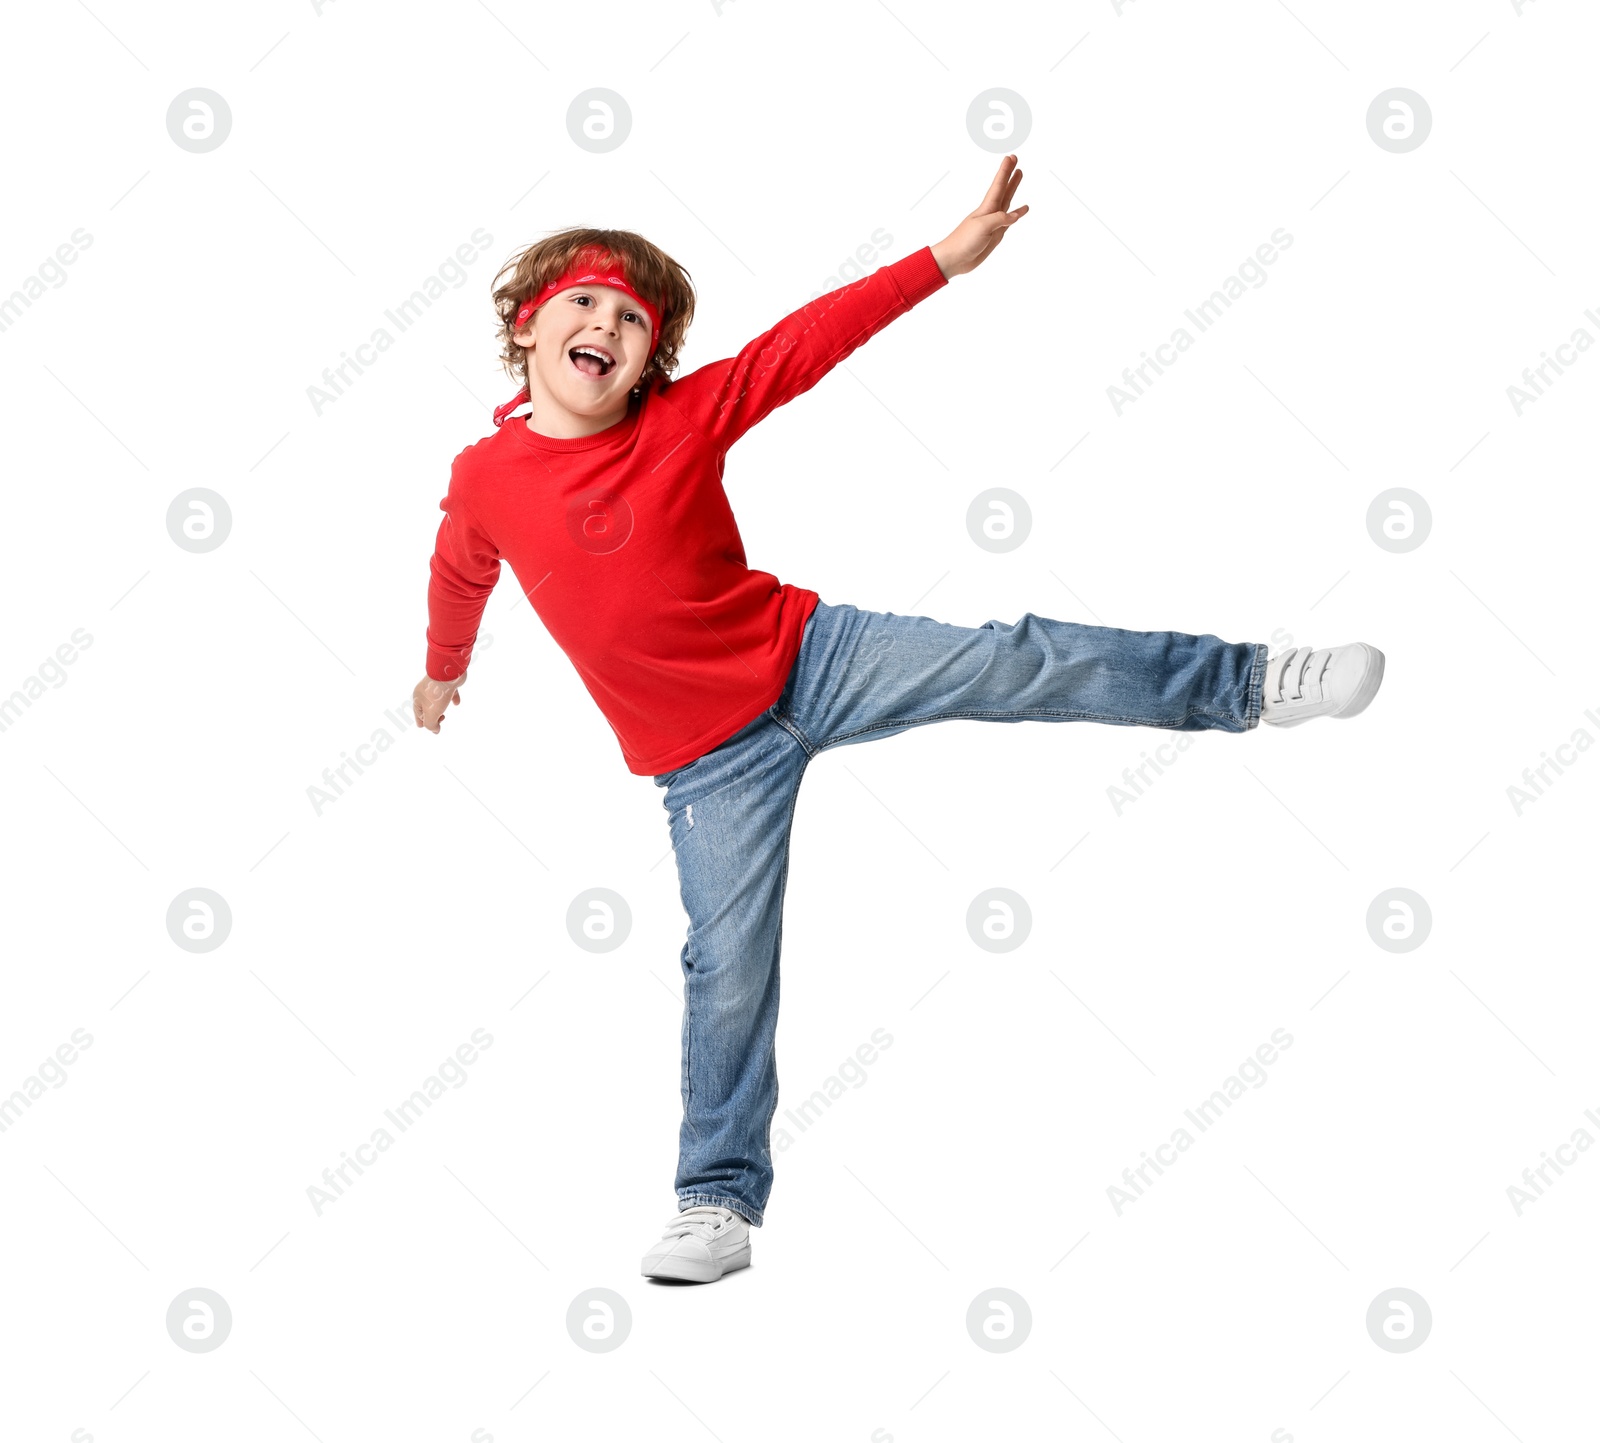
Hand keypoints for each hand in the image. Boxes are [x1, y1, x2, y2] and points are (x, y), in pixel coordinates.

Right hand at [414, 672, 465, 732]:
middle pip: (427, 707)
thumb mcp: (431, 714)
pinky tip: (457, 703)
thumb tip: (435, 731)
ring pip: (437, 700)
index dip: (422, 722)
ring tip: (443, 715)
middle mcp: (425, 692)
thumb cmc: (436, 694)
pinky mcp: (448, 683)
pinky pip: (449, 693)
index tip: (422, 727)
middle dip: (431, 716)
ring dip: (439, 709)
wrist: (448, 672)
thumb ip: (431, 725)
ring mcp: (436, 687)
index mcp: (418, 698)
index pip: (418, 714)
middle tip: (439, 721)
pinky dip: (452, 699)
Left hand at [931, 154, 1028, 279]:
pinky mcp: (995, 234)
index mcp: (986, 208)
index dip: (1005, 171)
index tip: (1011, 157)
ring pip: (1007, 201)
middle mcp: (991, 212)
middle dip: (1009, 174)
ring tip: (1019, 175)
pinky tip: (1023, 210)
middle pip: (1003, 188)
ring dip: (1013, 188)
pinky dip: (1017, 214)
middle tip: (1015, 159)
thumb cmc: (964, 241)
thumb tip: (1015, 215)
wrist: (955, 260)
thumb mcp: (983, 227)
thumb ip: (1000, 218)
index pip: (998, 185)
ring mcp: (994, 223)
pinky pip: (1009, 220)